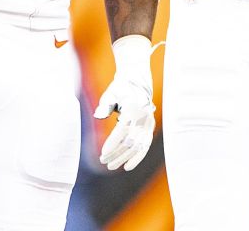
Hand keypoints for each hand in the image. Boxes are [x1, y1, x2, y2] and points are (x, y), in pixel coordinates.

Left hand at [92, 36, 156, 170]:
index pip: (122, 129)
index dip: (113, 142)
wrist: (137, 81)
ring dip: (124, 157)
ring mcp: (149, 123)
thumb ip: (105, 105)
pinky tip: (127, 166)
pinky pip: (145, 145)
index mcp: (133, 107)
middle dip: (116, 153)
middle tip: (102, 161)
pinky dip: (138, 157)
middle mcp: (143, 116)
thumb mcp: (111, 93)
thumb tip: (98, 116)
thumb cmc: (120, 88)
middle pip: (130, 141)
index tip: (103, 153)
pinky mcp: (150, 127)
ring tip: (110, 166)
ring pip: (137, 146)